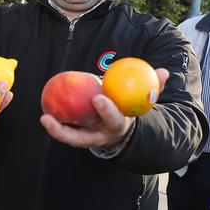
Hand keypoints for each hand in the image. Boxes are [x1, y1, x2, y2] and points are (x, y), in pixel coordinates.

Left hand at [40, 68, 169, 148]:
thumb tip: (165, 72)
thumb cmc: (130, 111)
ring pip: (69, 137)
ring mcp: (87, 138)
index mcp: (117, 126)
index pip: (113, 120)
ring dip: (56, 130)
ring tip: (44, 117)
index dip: (107, 111)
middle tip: (53, 117)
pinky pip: (64, 129)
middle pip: (82, 138)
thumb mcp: (143, 102)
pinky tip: (44, 109)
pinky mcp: (77, 136)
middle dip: (67, 131)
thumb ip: (153, 88)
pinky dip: (55, 122)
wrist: (123, 131)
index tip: (98, 98)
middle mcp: (100, 135)